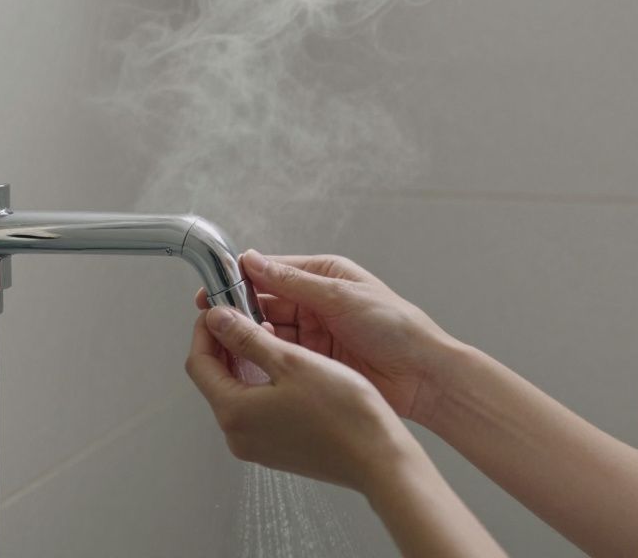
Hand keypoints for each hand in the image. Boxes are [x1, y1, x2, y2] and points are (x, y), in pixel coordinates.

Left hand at [185, 305, 416, 493]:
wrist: (379, 458)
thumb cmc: (344, 414)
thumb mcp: (291, 361)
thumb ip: (248, 338)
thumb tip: (217, 320)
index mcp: (234, 413)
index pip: (198, 363)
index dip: (206, 330)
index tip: (220, 308)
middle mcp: (238, 436)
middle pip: (215, 379)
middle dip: (226, 343)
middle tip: (245, 315)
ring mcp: (257, 446)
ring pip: (238, 392)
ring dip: (247, 361)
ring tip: (270, 335)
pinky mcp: (277, 449)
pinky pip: (257, 410)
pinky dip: (263, 383)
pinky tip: (286, 366)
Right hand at [196, 250, 458, 421]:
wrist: (424, 375)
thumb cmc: (396, 327)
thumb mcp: (341, 297)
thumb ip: (293, 282)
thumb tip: (253, 261)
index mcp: (325, 275)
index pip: (273, 271)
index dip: (242, 279)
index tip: (214, 289)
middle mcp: (317, 302)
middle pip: (267, 302)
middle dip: (241, 310)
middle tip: (214, 320)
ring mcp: (316, 333)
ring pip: (271, 330)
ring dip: (252, 334)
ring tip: (230, 340)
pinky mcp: (317, 361)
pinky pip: (283, 354)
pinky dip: (267, 355)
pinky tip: (252, 358)